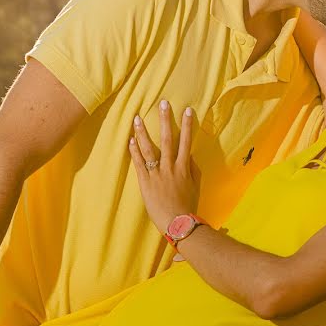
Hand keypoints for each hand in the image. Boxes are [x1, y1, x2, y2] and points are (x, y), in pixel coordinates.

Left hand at [129, 100, 200, 233]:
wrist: (177, 222)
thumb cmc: (188, 205)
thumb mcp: (195, 185)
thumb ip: (192, 169)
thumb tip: (189, 155)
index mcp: (184, 167)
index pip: (186, 141)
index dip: (187, 125)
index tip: (188, 110)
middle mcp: (170, 166)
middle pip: (168, 139)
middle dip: (165, 120)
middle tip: (163, 103)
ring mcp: (157, 173)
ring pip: (150, 148)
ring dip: (143, 132)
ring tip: (137, 118)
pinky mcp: (145, 182)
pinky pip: (139, 163)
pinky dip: (134, 151)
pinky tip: (130, 140)